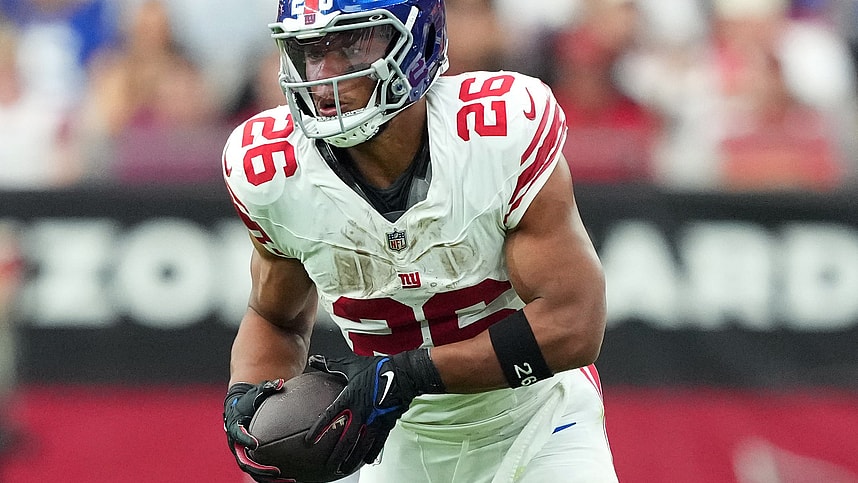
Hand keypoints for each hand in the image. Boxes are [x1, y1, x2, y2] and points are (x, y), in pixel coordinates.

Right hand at [223, 380, 293, 482]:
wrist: (242, 406)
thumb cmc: (251, 398)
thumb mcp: (258, 391)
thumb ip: (268, 387)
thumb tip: (280, 382)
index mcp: (235, 427)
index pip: (237, 435)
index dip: (245, 440)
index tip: (255, 443)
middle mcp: (237, 444)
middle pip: (246, 461)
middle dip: (260, 469)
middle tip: (276, 471)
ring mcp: (243, 453)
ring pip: (254, 471)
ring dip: (269, 479)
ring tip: (289, 482)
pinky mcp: (252, 457)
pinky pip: (261, 471)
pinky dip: (273, 478)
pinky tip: (291, 480)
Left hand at [306, 349, 444, 476]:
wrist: (403, 373)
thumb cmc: (377, 368)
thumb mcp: (352, 365)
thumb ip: (332, 365)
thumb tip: (315, 360)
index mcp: (350, 397)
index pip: (331, 416)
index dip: (319, 429)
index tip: (309, 441)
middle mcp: (361, 411)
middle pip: (347, 438)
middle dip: (337, 454)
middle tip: (329, 465)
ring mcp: (374, 419)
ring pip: (362, 444)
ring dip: (353, 458)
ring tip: (345, 468)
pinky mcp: (386, 422)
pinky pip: (378, 441)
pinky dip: (372, 452)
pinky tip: (367, 460)